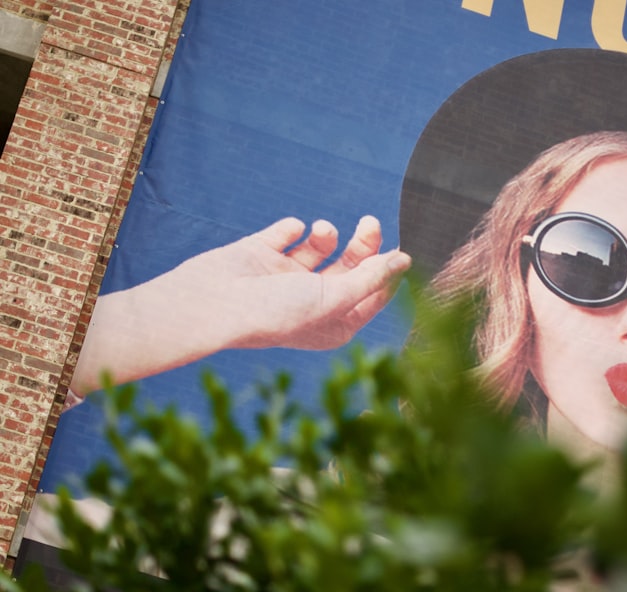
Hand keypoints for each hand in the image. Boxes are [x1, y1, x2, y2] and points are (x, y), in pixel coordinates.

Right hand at [177, 215, 409, 350]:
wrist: (212, 304)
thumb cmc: (277, 312)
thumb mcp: (336, 297)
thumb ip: (371, 277)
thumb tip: (404, 260)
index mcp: (333, 323)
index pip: (372, 295)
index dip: (388, 273)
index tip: (401, 250)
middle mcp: (311, 301)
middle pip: (351, 267)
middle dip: (364, 244)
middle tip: (371, 223)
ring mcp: (285, 277)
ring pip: (321, 247)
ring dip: (327, 234)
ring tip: (322, 231)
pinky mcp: (262, 255)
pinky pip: (287, 234)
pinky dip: (292, 228)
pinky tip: (290, 234)